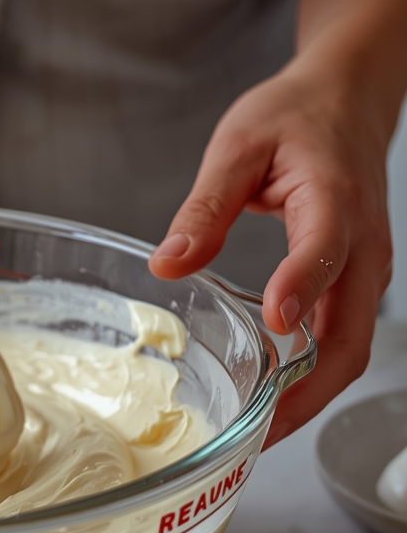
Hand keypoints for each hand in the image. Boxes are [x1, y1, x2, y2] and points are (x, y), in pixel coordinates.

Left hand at [148, 63, 392, 447]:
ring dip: (312, 393)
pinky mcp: (356, 280)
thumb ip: (204, 206)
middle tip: (258, 431)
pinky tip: (274, 391)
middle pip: (351, 335)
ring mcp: (365, 268)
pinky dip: (314, 372)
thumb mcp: (238, 147)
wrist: (347, 101)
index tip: (277, 326)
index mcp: (333, 200)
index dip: (302, 289)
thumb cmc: (294, 118)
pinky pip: (343, 337)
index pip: (325, 251)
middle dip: (309, 390)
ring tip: (260, 429)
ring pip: (351, 348)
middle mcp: (362, 244)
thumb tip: (168, 262)